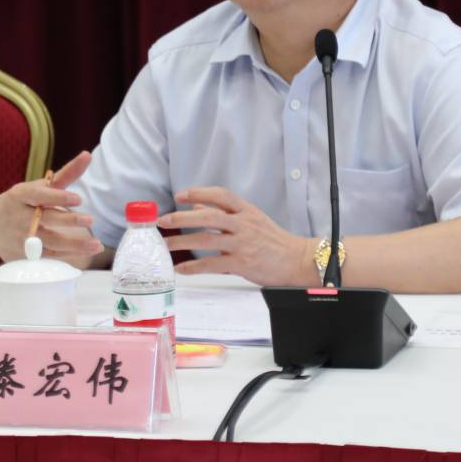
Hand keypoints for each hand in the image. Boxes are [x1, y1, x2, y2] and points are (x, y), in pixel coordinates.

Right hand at [0, 151, 101, 262]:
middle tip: (90, 220)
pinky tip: (89, 250)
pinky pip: (51, 255)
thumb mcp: (40, 186)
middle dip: (67, 220)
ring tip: (96, 244)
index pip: (38, 195)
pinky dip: (71, 254)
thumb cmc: (25, 201)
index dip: (57, 197)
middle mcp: (20, 216)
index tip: (78, 198)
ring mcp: (23, 237)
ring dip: (74, 244)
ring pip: (50, 241)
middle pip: (45, 219)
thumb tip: (88, 155)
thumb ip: (66, 174)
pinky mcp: (27, 253)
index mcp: (21, 195)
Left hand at [158, 187, 312, 286]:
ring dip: (181, 243)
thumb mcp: (252, 220)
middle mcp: (243, 224)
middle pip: (208, 216)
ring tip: (165, 246)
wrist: (296, 260)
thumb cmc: (273, 240)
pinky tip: (181, 268)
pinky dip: (194, 266)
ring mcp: (242, 244)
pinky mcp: (241, 264)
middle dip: (182, 218)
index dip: (199, 193)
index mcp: (247, 211)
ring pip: (206, 240)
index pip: (220, 195)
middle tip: (163, 221)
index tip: (180, 195)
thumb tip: (197, 207)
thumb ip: (226, 214)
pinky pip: (212, 264)